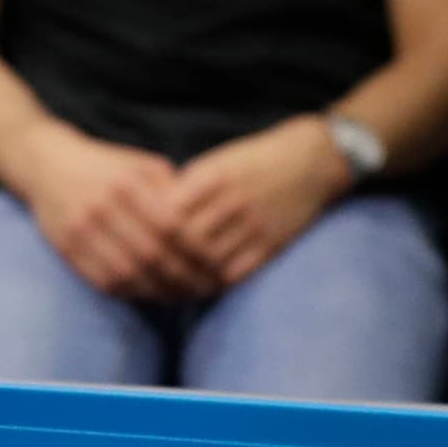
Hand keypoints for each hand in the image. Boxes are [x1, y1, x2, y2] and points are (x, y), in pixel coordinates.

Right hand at [16, 129, 214, 300]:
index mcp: (125, 182)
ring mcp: (80, 229)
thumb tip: (206, 221)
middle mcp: (101, 205)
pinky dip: (132, 292)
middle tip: (205, 288)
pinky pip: (103, 280)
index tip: (215, 264)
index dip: (196, 249)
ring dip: (159, 291)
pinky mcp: (65, 248)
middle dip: (183, 276)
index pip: (170, 224)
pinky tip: (151, 294)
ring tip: (182, 297)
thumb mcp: (139, 164)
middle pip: (150, 252)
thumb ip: (171, 187)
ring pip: (127, 272)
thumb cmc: (106, 166)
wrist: (47, 164)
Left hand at [164, 116, 354, 289]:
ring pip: (208, 260)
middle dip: (163, 255)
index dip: (149, 229)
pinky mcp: (271, 245)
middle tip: (146, 267)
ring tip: (168, 280)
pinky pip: (235, 273)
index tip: (137, 238)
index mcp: (213, 176)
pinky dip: (213, 282)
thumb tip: (149, 216)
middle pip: (185, 238)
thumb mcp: (218, 163)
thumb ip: (187, 187)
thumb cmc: (254, 162)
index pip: (168, 210)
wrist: (310, 162)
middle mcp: (232, 200)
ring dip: (186, 273)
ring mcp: (254, 225)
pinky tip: (199, 284)